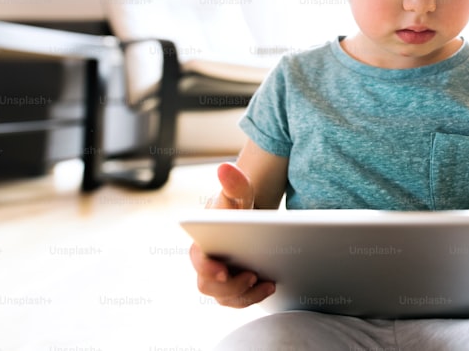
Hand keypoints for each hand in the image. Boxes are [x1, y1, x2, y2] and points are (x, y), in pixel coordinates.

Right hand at [189, 163, 274, 307]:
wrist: (251, 218)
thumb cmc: (240, 205)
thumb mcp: (241, 192)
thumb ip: (234, 183)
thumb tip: (224, 168)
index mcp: (201, 241)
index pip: (197, 259)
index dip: (206, 268)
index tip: (223, 270)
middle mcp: (206, 263)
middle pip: (208, 285)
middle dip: (229, 286)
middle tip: (251, 275)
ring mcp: (219, 279)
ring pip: (223, 297)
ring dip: (244, 295)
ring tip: (266, 282)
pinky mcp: (233, 288)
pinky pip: (238, 300)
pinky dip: (253, 296)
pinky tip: (271, 284)